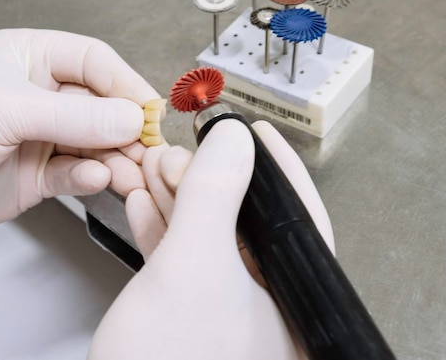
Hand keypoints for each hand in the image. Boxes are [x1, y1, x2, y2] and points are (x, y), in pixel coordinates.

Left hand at [0, 29, 159, 250]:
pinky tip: (94, 180)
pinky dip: (92, 178)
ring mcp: (44, 137)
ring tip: (130, 172)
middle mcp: (42, 95)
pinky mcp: (43, 175)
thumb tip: (130, 118)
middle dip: (128, 127)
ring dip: (118, 158)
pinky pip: (81, 174)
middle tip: (148, 148)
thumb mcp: (4, 108)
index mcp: (32, 58)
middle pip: (104, 106)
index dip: (126, 85)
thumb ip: (72, 116)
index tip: (149, 110)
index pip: (95, 63)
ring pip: (98, 144)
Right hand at [88, 120, 333, 359]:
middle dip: (207, 179)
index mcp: (291, 302)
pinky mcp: (187, 314)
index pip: (300, 218)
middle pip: (244, 223)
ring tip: (155, 168)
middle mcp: (265, 307)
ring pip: (208, 237)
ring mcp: (223, 310)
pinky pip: (181, 259)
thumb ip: (214, 198)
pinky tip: (145, 202)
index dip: (277, 168)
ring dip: (178, 198)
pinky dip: (162, 227)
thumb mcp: (192, 267)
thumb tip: (233, 142)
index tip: (254, 131)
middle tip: (184, 150)